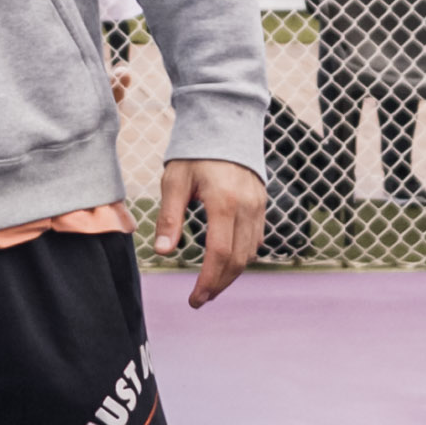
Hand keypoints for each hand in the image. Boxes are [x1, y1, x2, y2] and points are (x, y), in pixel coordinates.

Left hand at [154, 155, 265, 306]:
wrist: (225, 124)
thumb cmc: (195, 152)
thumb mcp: (175, 181)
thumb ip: (170, 218)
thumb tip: (163, 252)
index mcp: (224, 202)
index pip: (219, 254)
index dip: (207, 281)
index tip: (194, 299)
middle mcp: (247, 207)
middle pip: (238, 260)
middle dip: (219, 285)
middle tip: (200, 299)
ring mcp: (259, 206)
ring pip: (250, 254)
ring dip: (231, 275)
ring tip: (210, 286)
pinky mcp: (262, 205)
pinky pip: (256, 240)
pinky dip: (242, 257)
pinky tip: (225, 264)